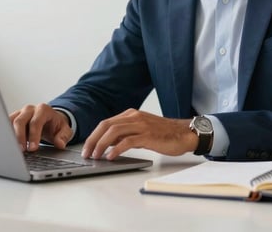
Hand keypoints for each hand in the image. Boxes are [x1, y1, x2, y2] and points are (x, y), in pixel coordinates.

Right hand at [9, 103, 72, 151]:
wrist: (50, 120)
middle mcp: (30, 109)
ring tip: (13, 150)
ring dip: (11, 136)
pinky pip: (6, 125)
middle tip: (22, 151)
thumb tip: (60, 144)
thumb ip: (63, 137)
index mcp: (43, 109)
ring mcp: (20, 113)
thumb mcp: (65, 130)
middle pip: (20, 121)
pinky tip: (8, 144)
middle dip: (20, 137)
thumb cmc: (56, 125)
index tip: (33, 148)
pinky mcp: (13, 118)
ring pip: (10, 122)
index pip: (36, 122)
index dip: (34, 135)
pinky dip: (7, 134)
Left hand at [81, 109, 197, 159]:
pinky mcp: (148, 135)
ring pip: (114, 132)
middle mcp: (134, 117)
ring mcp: (141, 125)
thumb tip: (107, 144)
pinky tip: (111, 156)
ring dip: (101, 145)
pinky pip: (127, 141)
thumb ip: (125, 135)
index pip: (106, 123)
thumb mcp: (141, 132)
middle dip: (93, 140)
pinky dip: (116, 149)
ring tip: (96, 156)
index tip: (87, 148)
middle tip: (86, 153)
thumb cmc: (164, 134)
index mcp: (131, 114)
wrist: (184, 133)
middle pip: (106, 126)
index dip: (93, 135)